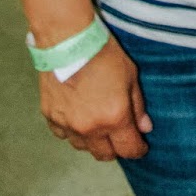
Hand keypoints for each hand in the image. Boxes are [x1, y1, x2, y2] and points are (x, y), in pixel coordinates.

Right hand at [39, 35, 152, 160]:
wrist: (69, 41)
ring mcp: (68, 125)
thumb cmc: (104, 54)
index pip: (128, 149)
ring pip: (83, 147)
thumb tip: (145, 128)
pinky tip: (78, 116)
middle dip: (116, 148)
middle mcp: (90, 128)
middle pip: (104, 154)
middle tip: (121, 135)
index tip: (141, 147)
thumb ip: (138, 106)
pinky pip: (64, 135)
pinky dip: (73, 130)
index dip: (138, 150)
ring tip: (98, 123)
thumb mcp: (130, 76)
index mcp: (114, 118)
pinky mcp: (51, 118)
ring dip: (93, 140)